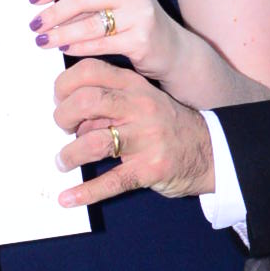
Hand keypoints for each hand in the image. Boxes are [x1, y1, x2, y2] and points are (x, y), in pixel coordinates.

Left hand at [31, 0, 178, 82]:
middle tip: (34, 25)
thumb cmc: (136, 27)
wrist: (174, 51)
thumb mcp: (115, 6)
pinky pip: (101, 43)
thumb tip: (46, 7)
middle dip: (54, 12)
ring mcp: (140, 14)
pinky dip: (79, 47)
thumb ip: (87, 3)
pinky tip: (65, 49)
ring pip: (90, 23)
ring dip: (62, 33)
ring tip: (44, 41)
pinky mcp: (142, 39)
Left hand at [53, 61, 212, 203]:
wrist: (211, 150)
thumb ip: (110, 101)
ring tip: (63, 162)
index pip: (90, 71)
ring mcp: (145, 139)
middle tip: (62, 129)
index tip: (58, 99)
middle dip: (62, 117)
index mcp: (134, 86)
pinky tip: (68, 199)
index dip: (64, 84)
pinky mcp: (149, 169)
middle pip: (86, 102)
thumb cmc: (167, 125)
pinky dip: (85, 193)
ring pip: (93, 143)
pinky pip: (111, 181)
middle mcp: (139, 107)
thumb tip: (69, 112)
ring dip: (69, 155)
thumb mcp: (143, 100)